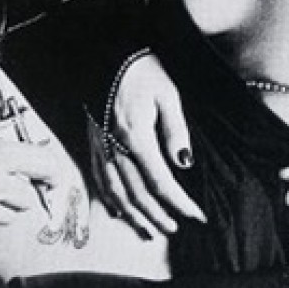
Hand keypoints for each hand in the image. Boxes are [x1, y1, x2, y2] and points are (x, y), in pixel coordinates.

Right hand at [89, 52, 205, 237]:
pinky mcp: (92, 144)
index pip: (160, 181)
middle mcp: (114, 147)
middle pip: (137, 194)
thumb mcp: (167, 94)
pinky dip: (110, 202)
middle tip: (176, 228)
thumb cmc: (142, 72)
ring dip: (135, 216)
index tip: (196, 215)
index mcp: (136, 135)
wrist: (106, 57)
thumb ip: (176, 130)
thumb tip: (184, 163)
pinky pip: (99, 181)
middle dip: (158, 215)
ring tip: (150, 230)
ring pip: (116, 194)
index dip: (179, 202)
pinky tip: (120, 213)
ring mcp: (100, 148)